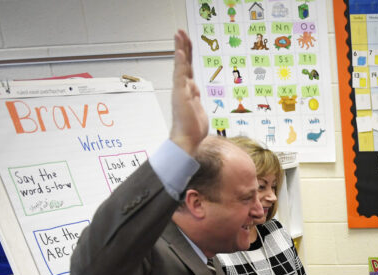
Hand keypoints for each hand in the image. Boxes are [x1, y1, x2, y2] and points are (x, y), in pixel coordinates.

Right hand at [169, 30, 207, 153]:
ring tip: (179, 35)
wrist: (186, 140)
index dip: (188, 55)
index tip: (187, 43)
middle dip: (183, 47)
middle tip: (181, 31)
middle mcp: (183, 88)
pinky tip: (181, 53)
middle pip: (184, 63)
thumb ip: (196, 98)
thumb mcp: (198, 109)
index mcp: (188, 90)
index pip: (188, 69)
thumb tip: (195, 90)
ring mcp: (181, 90)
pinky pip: (181, 76)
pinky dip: (181, 64)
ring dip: (180, 49)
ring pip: (180, 65)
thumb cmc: (192, 129)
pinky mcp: (181, 95)